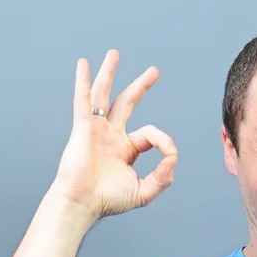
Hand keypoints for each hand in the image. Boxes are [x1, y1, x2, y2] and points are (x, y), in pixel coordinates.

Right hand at [52, 50, 177, 220]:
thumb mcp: (144, 191)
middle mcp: (111, 136)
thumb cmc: (109, 200)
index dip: (164, 141)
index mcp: (126, 149)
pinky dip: (83, 82)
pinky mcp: (83, 128)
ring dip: (109, 73)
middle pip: (127, 103)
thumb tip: (173, 157)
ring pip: (104, 95)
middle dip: (140, 86)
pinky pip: (83, 100)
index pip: (150, 135)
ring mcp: (96, 130)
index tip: (169, 153)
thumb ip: (163, 177)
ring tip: (115, 54)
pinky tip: (83, 64)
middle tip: (154, 72)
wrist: (83, 202)